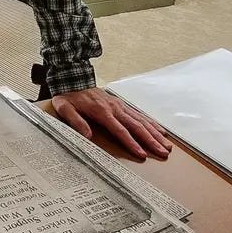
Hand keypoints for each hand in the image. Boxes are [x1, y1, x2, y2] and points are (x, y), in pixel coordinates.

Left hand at [52, 87, 172, 159]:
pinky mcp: (121, 104)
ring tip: (166, 145)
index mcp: (102, 111)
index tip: (142, 154)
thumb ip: (76, 122)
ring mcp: (120, 105)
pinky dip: (151, 123)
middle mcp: (115, 108)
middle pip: (137, 126)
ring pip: (141, 120)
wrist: (73, 79)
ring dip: (155, 133)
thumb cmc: (69, 96)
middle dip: (151, 140)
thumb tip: (87, 136)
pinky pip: (139, 114)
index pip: (120, 130)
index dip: (131, 143)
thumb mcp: (65, 109)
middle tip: (163, 152)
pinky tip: (160, 131)